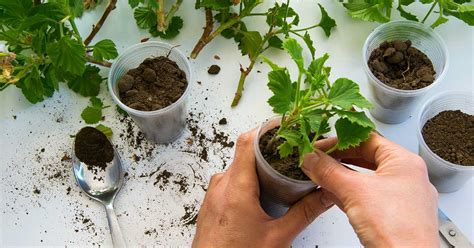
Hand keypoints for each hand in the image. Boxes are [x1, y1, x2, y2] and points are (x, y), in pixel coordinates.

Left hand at [193, 130, 333, 247]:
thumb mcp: (277, 237)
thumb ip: (304, 213)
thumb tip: (325, 195)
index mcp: (236, 189)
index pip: (248, 142)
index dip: (266, 129)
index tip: (285, 127)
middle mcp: (221, 185)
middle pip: (245, 153)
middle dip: (269, 151)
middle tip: (291, 153)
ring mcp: (213, 192)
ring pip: (238, 166)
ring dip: (257, 166)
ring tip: (278, 173)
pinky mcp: (211, 201)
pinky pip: (230, 179)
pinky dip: (247, 178)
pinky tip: (261, 190)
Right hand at [302, 133, 438, 246]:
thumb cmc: (396, 229)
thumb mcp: (354, 191)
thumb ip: (329, 171)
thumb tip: (311, 158)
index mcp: (405, 163)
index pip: (368, 139)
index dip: (340, 140)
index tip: (319, 146)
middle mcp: (407, 178)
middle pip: (366, 158)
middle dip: (339, 159)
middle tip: (317, 159)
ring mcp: (402, 198)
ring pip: (366, 179)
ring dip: (341, 177)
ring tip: (320, 175)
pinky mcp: (394, 217)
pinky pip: (368, 197)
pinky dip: (349, 194)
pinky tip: (331, 195)